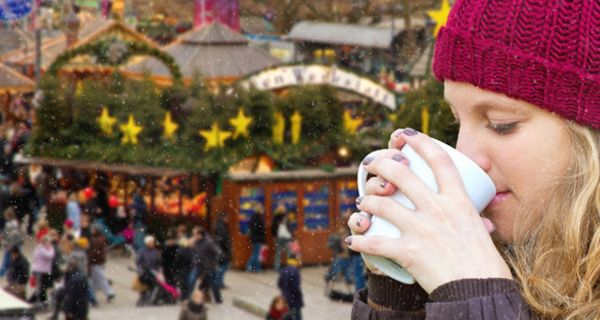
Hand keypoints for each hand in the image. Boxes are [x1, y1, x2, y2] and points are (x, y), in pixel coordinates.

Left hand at [347, 129, 510, 292]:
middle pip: (402, 175)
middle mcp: (438, 210)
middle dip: (381, 165)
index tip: (405, 135)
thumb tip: (483, 218)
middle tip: (370, 165)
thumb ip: (475, 219)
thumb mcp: (482, 231)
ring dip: (366, 201)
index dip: (421, 142)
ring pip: (382, 204)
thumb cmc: (484, 264)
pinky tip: (352, 240)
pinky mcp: (408, 252)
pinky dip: (360, 241)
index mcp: (458, 201)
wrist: (480, 292)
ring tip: (361, 203)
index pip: (439, 161)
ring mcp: (422, 230)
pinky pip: (375, 243)